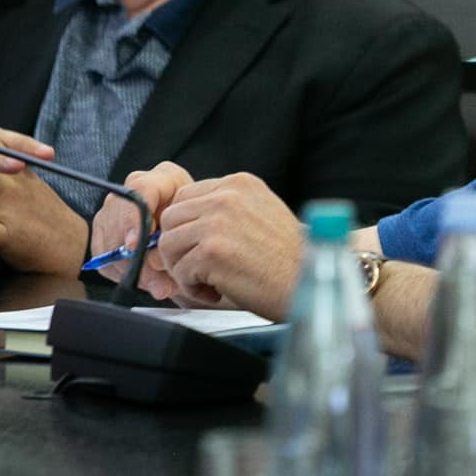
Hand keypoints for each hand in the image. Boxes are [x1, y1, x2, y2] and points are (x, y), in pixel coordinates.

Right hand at [89, 161, 192, 298]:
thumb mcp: (195, 231)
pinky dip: (121, 271)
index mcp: (164, 178)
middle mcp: (135, 189)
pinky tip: (143, 278)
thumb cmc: (198, 227)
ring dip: (130, 268)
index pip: (140, 190)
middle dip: (133, 253)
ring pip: (109, 238)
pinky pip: (103, 254)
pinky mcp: (104, 228)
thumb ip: (177, 244)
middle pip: (119, 217)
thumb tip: (154, 263)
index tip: (135, 246)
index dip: (134, 219)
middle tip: (153, 279)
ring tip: (156, 284)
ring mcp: (116, 207)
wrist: (192, 232)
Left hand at [155, 173, 304, 318]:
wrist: (307, 284)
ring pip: (168, 244)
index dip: (186, 226)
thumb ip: (226, 208)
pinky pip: (180, 271)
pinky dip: (193, 288)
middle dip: (180, 247)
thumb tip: (187, 219)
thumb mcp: (261, 213)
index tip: (199, 247)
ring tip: (210, 281)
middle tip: (201, 268)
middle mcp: (227, 197)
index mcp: (239, 184)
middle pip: (171, 218)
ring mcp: (218, 223)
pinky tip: (217, 291)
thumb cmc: (288, 259)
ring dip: (184, 268)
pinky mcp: (212, 252)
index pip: (185, 196)